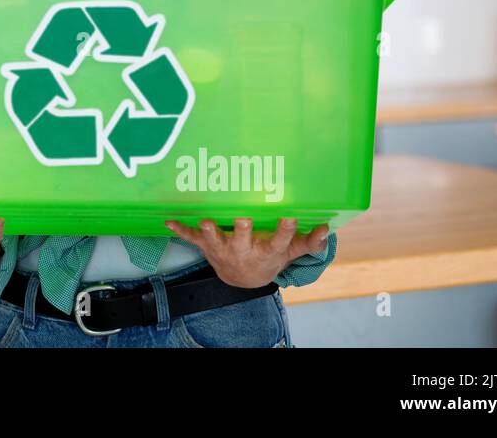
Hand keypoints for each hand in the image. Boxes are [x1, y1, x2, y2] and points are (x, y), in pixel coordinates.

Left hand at [165, 217, 329, 287]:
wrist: (242, 278)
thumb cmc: (268, 257)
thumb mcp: (289, 252)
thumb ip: (308, 242)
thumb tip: (327, 229)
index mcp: (266, 251)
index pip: (279, 241)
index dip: (285, 230)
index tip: (290, 217)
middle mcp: (244, 250)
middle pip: (243, 240)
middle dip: (243, 230)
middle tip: (244, 218)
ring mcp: (223, 248)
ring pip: (215, 240)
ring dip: (210, 231)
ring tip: (206, 221)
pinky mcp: (206, 246)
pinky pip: (191, 238)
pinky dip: (180, 230)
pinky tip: (168, 221)